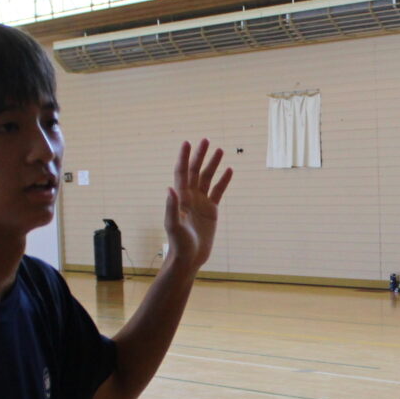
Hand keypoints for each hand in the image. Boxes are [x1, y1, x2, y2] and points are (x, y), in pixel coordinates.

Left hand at [163, 139, 232, 268]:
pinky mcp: (211, 211)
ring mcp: (201, 202)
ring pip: (207, 178)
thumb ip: (171, 208)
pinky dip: (223, 181)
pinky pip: (218, 191)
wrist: (189, 258)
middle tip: (206, 140)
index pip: (182, 173)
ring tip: (219, 150)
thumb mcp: (173, 226)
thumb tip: (169, 188)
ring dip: (212, 164)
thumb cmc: (179, 244)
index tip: (188, 143)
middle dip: (200, 155)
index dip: (184, 158)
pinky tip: (229, 170)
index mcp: (180, 198)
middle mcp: (190, 197)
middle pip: (195, 171)